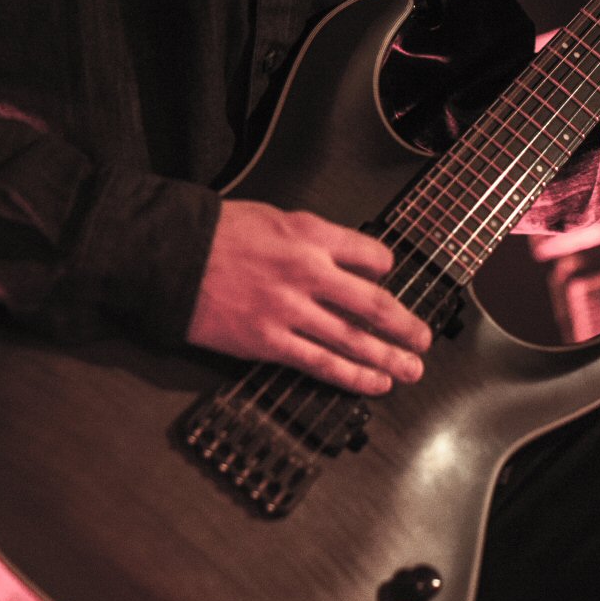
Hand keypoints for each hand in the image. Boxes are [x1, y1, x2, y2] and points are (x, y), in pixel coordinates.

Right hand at [185, 200, 431, 395]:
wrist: (174, 257)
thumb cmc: (221, 233)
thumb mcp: (277, 217)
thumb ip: (316, 238)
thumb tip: (349, 260)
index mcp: (312, 235)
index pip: (371, 256)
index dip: (386, 268)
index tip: (390, 278)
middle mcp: (309, 272)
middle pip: (373, 305)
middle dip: (405, 326)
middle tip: (425, 339)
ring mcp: (290, 311)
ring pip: (353, 340)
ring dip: (388, 358)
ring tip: (412, 369)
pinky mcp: (268, 342)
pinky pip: (320, 363)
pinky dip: (352, 376)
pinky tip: (374, 383)